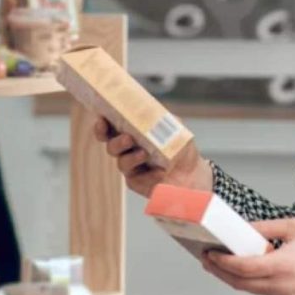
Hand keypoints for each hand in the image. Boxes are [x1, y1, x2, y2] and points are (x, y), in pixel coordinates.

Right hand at [93, 117, 212, 196]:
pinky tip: (160, 172)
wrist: (193, 172)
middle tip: (128, 139)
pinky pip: (137, 179)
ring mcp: (131, 168)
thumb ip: (162, 118)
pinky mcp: (138, 183)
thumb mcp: (175, 128)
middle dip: (117, 142)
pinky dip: (149, 175)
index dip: (102, 126)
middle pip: (111, 147)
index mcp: (131, 134)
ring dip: (132, 157)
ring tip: (145, 154)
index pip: (110, 129)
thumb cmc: (180, 149)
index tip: (102, 119)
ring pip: (122, 163)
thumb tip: (153, 110)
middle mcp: (127, 151)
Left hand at [201, 218, 294, 294]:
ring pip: (248, 289)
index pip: (242, 268)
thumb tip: (245, 229)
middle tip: (206, 259)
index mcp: (280, 265)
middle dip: (219, 272)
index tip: (209, 253)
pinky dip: (249, 282)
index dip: (222, 262)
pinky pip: (261, 291)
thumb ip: (267, 228)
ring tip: (219, 265)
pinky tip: (244, 271)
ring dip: (231, 278)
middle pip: (239, 283)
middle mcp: (278, 285)